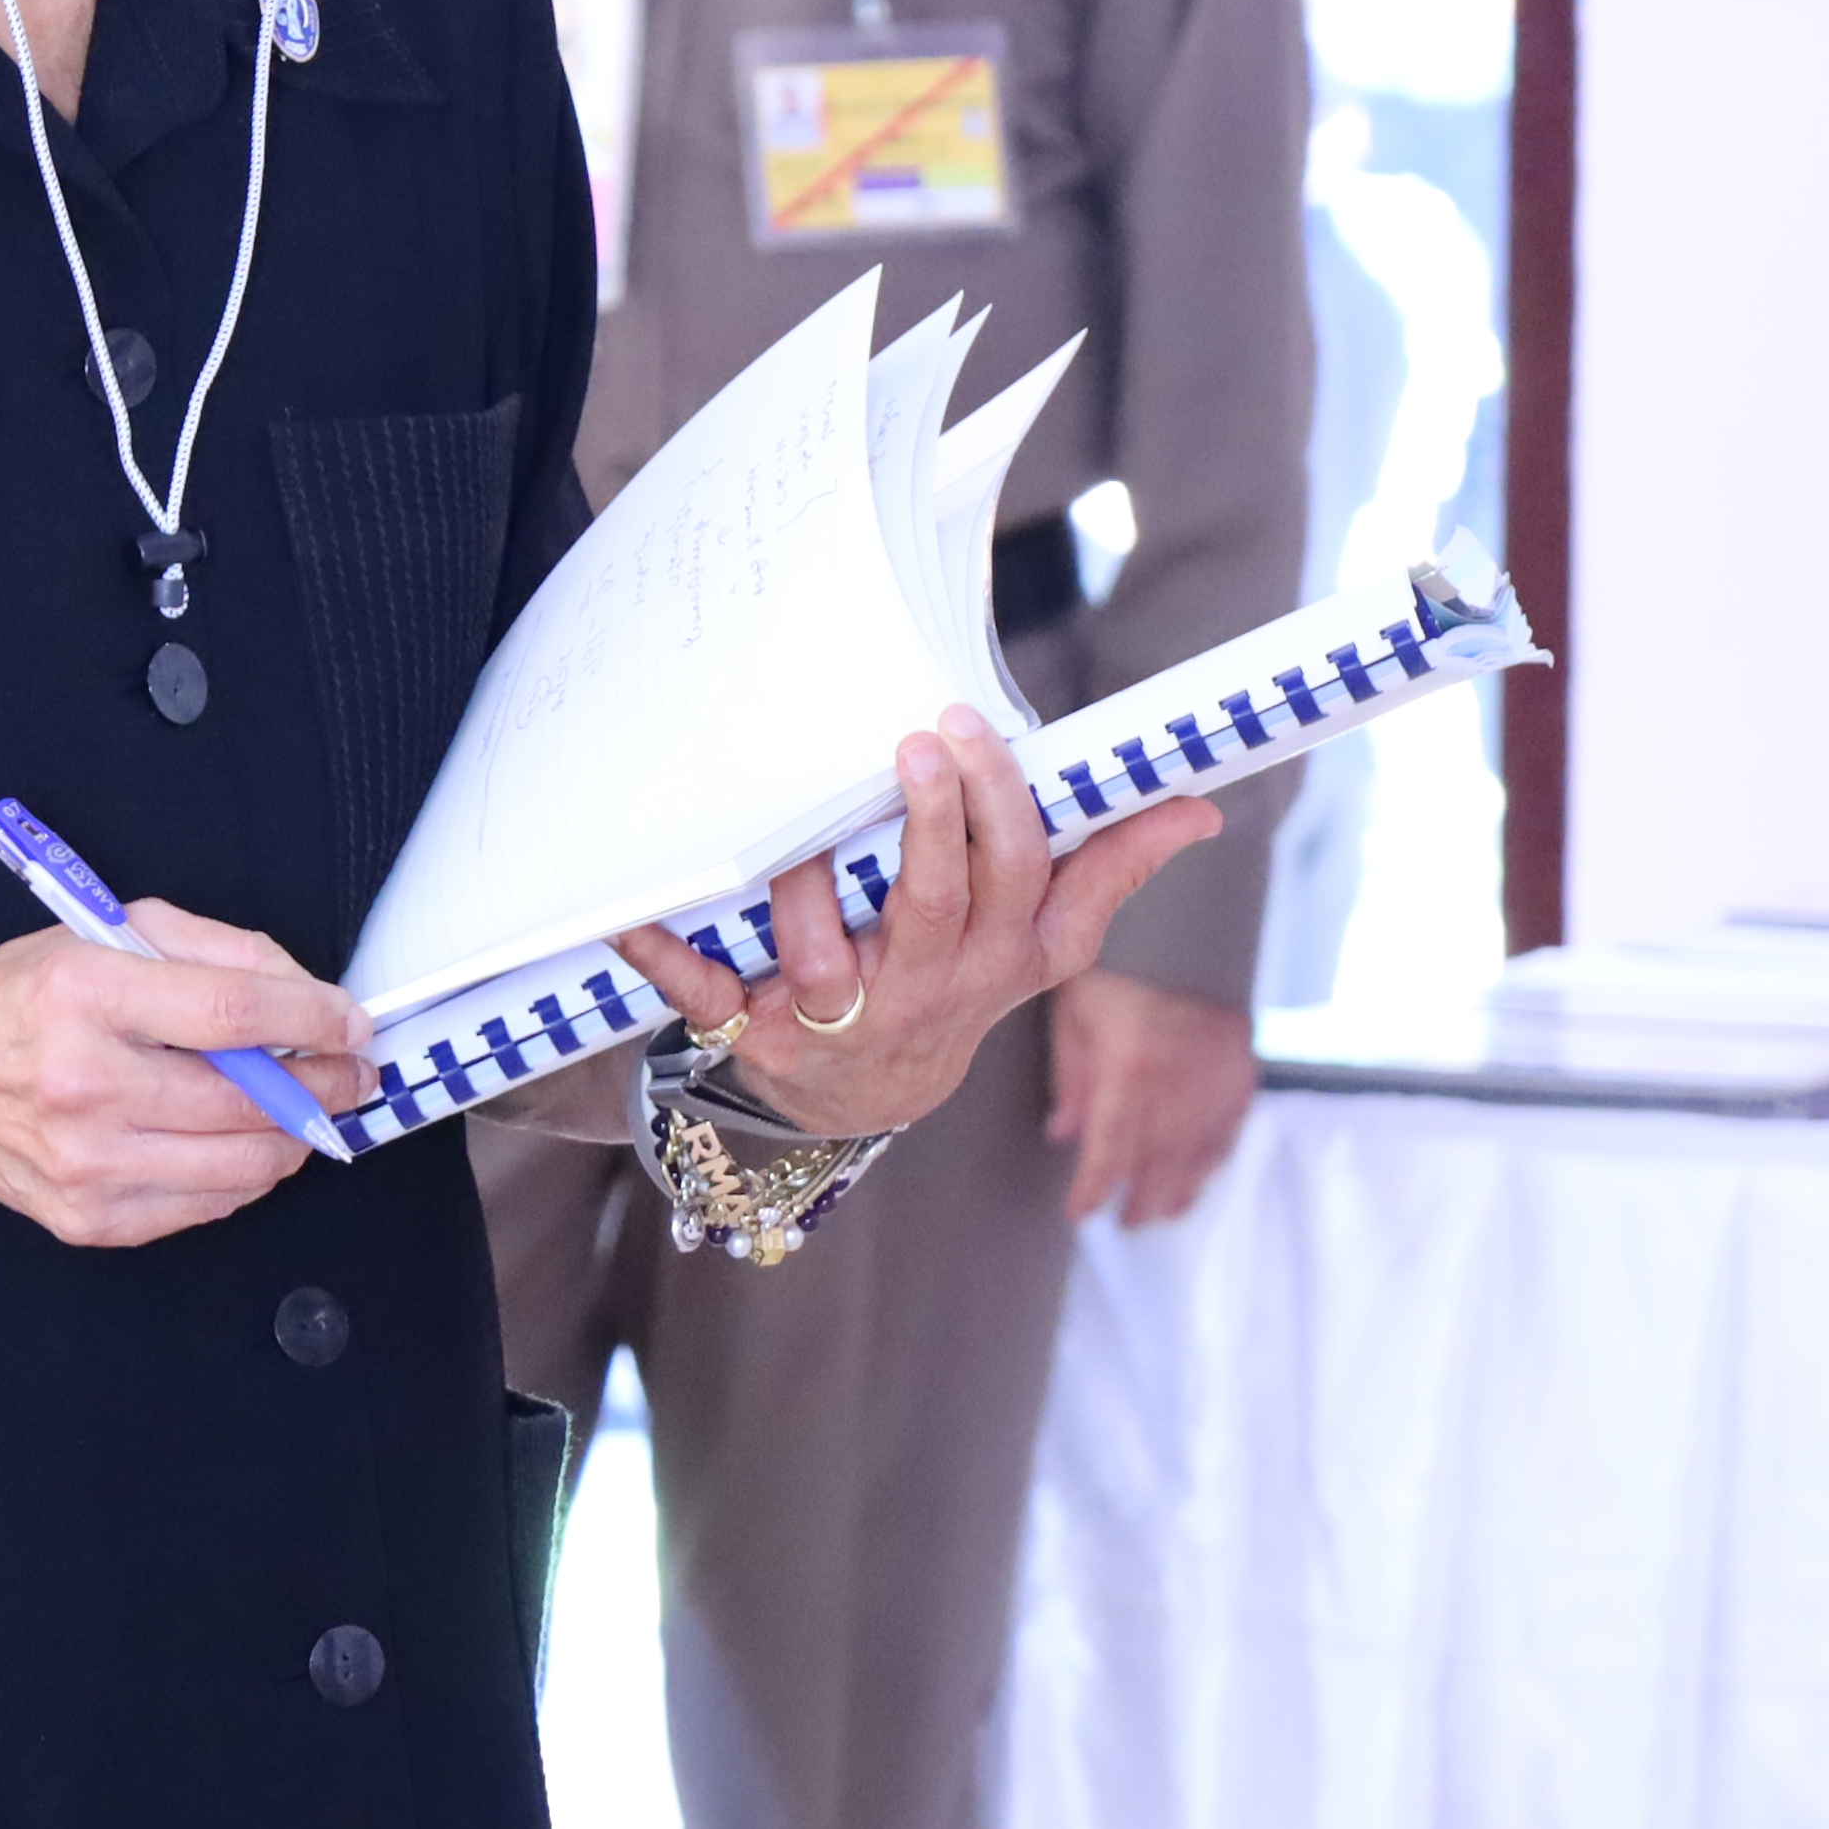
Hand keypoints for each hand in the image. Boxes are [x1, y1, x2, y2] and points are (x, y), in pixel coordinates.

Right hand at [0, 901, 365, 1250]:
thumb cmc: (21, 1002)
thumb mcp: (106, 934)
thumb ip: (214, 950)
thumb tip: (305, 995)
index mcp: (84, 993)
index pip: (231, 1014)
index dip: (312, 1021)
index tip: (351, 1024)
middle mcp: (81, 1083)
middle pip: (244, 1100)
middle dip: (323, 1086)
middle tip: (351, 1073)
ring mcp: (83, 1162)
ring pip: (239, 1166)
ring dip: (294, 1137)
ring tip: (303, 1108)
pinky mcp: (87, 1218)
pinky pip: (204, 1207)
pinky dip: (242, 1176)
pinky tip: (239, 1143)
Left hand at [613, 711, 1217, 1146]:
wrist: (869, 1097)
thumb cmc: (960, 981)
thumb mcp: (1043, 943)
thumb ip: (1109, 868)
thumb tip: (1199, 806)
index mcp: (999, 960)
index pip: (1016, 882)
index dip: (997, 812)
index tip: (972, 731)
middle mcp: (926, 992)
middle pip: (935, 906)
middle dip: (930, 826)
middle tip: (918, 744)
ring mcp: (841, 1019)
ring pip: (825, 950)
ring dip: (808, 885)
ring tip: (804, 817)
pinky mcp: (758, 1037)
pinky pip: (706, 999)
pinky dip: (664, 960)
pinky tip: (629, 916)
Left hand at [1046, 968, 1258, 1226]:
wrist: (1186, 926)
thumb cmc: (1120, 965)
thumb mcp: (1076, 1014)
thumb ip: (1072, 1079)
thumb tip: (1063, 1133)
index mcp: (1130, 1073)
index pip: (1109, 1153)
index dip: (1093, 1191)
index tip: (1081, 1212)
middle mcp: (1176, 1087)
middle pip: (1155, 1167)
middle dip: (1138, 1200)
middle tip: (1125, 1221)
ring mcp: (1214, 1083)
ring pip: (1196, 1159)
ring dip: (1177, 1192)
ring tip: (1160, 1212)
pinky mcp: (1240, 1073)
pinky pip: (1227, 1132)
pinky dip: (1211, 1159)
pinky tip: (1199, 1172)